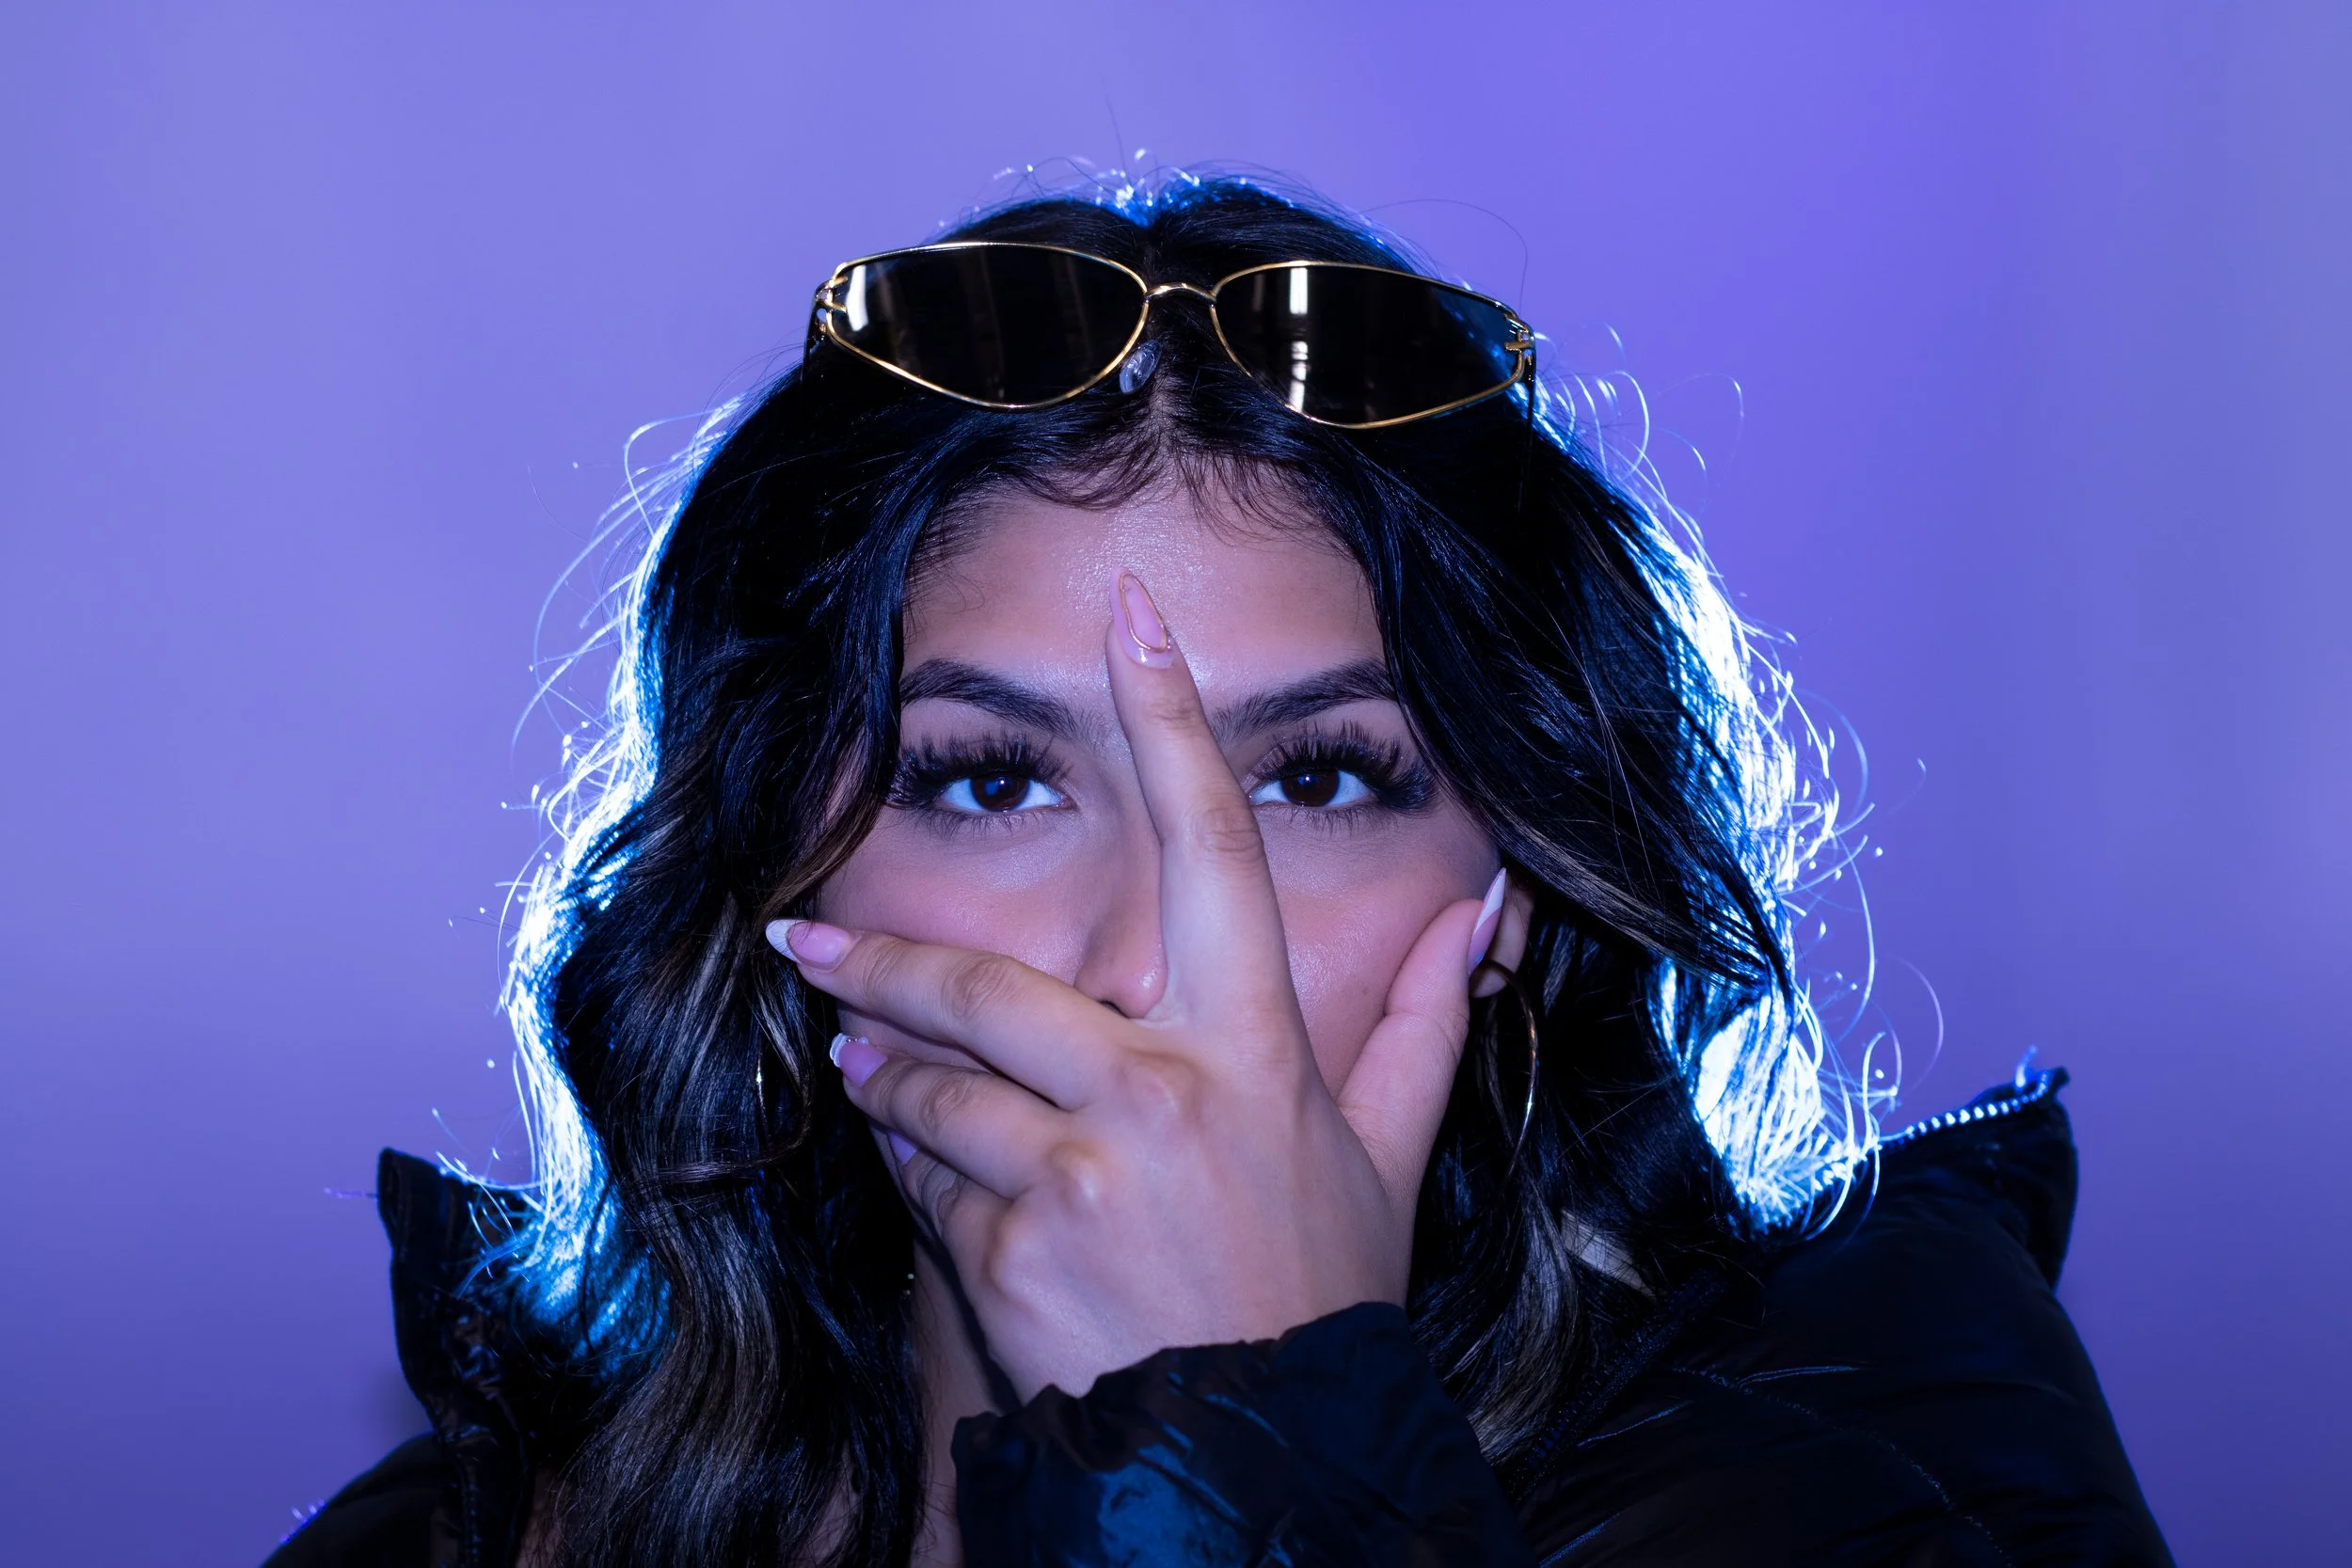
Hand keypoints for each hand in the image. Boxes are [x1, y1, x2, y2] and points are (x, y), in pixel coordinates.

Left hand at [771, 571, 1501, 1401]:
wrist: (1261, 1466)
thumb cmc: (1318, 1300)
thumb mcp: (1386, 1160)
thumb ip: (1423, 1025)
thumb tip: (1477, 907)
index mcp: (1256, 1051)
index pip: (1212, 851)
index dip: (1170, 723)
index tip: (1127, 616)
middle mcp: (1161, 1095)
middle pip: (987, 988)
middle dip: (879, 964)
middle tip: (806, 942)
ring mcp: (1078, 1178)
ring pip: (934, 1092)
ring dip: (891, 1084)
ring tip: (871, 1079)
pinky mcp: (1006, 1258)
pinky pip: (925, 1188)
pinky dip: (914, 1178)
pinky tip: (936, 1190)